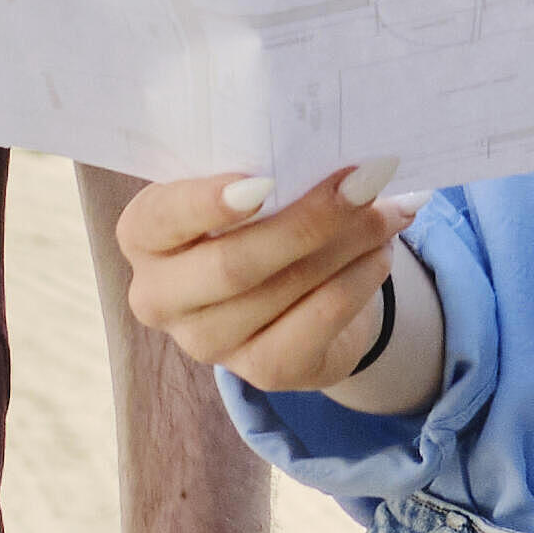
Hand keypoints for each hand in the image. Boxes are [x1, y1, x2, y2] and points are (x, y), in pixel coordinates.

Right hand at [113, 165, 418, 394]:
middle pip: (232, 265)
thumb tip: (341, 160)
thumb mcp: (245, 189)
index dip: (205, 203)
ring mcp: (207, 342)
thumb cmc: (258, 219)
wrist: (291, 294)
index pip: (161, 219)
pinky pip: (317, 322)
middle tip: (364, 181)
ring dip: (347, 244)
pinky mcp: (262, 372)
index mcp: (144, 236)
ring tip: (389, 210)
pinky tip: (382, 253)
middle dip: (307, 221)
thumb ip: (266, 172)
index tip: (263, 180)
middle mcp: (161, 296)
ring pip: (282, 290)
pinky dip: (358, 281)